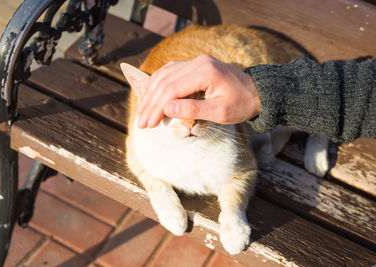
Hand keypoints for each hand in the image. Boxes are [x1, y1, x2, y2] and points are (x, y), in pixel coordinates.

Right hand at [137, 54, 260, 127]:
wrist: (255, 92)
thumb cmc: (240, 105)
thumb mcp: (220, 112)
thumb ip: (193, 109)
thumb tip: (166, 108)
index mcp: (205, 72)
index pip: (171, 89)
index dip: (157, 107)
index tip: (148, 123)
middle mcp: (198, 62)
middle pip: (165, 81)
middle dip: (151, 103)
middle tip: (141, 122)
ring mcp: (196, 61)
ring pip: (164, 74)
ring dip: (151, 93)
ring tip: (142, 110)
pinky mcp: (195, 64)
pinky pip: (171, 70)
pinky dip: (158, 82)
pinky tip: (150, 93)